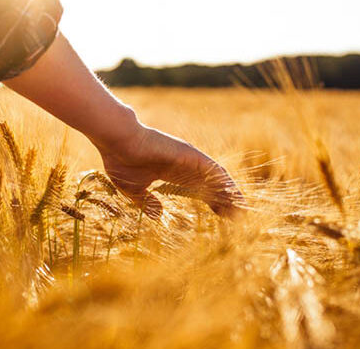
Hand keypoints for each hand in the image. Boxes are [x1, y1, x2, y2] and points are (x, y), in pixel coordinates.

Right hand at [96, 124, 243, 217]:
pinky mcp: (190, 154)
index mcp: (172, 173)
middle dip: (225, 201)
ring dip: (229, 193)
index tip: (222, 217)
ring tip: (242, 209)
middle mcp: (184, 165)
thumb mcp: (134, 190)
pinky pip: (212, 169)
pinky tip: (234, 195)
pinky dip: (224, 182)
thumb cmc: (121, 161)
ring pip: (215, 178)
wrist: (118, 141)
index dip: (211, 203)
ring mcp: (188, 158)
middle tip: (238, 218)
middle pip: (211, 185)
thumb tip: (159, 216)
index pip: (198, 190)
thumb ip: (147, 202)